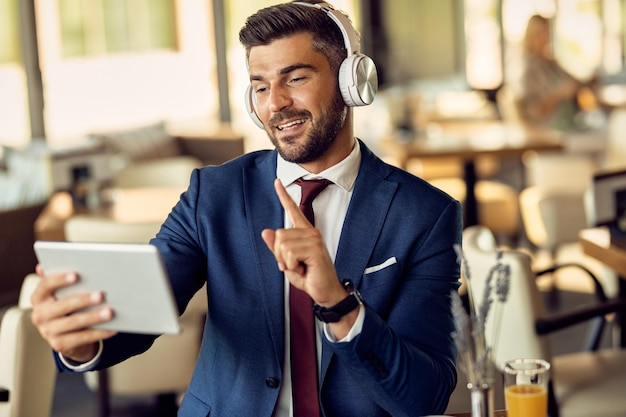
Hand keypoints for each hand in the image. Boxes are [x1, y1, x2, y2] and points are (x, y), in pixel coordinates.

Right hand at [30, 264, 116, 362]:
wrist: (64, 334)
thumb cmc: (66, 306)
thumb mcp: (60, 292)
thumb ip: (60, 279)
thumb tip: (46, 265)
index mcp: (39, 298)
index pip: (45, 286)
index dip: (59, 280)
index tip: (76, 275)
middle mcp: (40, 315)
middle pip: (63, 305)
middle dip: (83, 300)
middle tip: (101, 294)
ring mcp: (48, 331)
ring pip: (74, 322)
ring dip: (94, 317)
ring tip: (110, 311)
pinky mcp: (60, 345)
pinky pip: (83, 338)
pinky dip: (99, 332)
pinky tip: (113, 327)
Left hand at [261, 178, 345, 305]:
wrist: (325, 291)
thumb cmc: (309, 276)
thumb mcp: (287, 262)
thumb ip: (277, 248)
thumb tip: (265, 231)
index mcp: (304, 232)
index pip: (292, 210)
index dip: (283, 196)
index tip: (277, 181)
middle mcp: (310, 232)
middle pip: (279, 235)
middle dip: (280, 255)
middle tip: (295, 265)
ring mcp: (314, 239)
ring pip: (283, 245)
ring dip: (287, 262)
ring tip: (301, 268)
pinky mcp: (315, 249)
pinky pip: (290, 255)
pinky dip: (292, 267)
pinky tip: (305, 270)